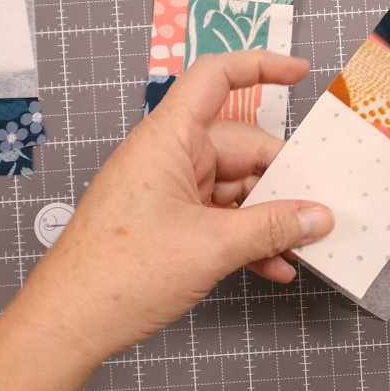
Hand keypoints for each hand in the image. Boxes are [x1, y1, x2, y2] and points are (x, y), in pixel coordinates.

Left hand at [0, 51, 334, 390]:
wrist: (69, 325)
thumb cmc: (119, 274)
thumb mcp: (212, 247)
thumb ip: (273, 227)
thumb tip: (318, 217)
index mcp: (169, 139)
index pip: (215, 78)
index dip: (260, 65)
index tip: (300, 71)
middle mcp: (170, 156)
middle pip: (242, 148)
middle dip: (283, 179)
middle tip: (320, 207)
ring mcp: (170, 190)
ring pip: (238, 188)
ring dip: (270, 218)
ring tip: (302, 246)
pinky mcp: (171, 222)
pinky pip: (223, 217)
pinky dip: (249, 237)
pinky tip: (274, 265)